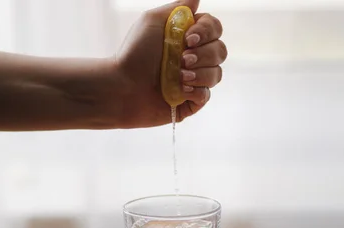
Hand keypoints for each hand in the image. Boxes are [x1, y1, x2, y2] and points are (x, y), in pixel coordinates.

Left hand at [111, 0, 226, 127]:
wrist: (123, 87)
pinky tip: (180, 90)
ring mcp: (194, 81)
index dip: (207, 32)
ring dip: (199, 74)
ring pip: (216, 74)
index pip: (215, 29)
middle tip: (182, 59)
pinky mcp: (191, 101)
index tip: (188, 38)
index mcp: (188, 38)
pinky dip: (196, 91)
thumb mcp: (152, 20)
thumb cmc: (134, 53)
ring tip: (179, 77)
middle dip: (204, 55)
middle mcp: (194, 58)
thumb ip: (178, 8)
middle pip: (220, 50)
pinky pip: (206, 95)